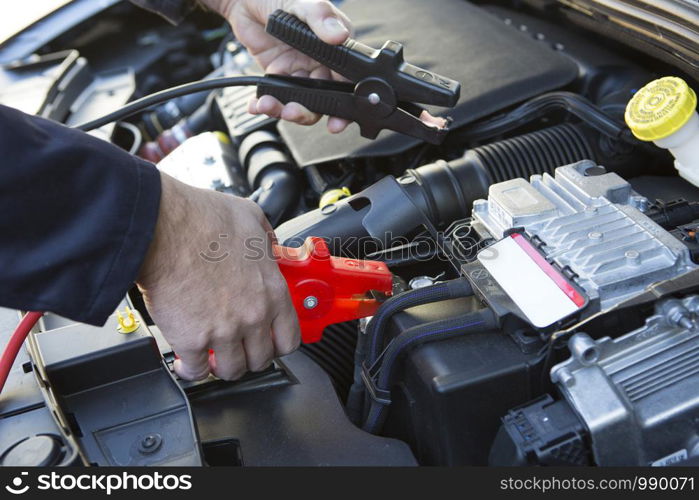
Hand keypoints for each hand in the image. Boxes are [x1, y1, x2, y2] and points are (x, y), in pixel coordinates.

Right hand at [137, 172, 299, 380]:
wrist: (163, 227)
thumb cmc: (201, 219)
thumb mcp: (250, 217)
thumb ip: (266, 237)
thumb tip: (268, 244)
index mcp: (271, 290)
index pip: (290, 338)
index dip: (279, 344)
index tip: (268, 342)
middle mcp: (253, 315)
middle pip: (261, 359)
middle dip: (249, 356)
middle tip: (237, 348)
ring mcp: (224, 331)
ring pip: (232, 370)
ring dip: (222, 366)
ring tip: (213, 356)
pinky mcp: (192, 340)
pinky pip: (196, 371)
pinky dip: (191, 370)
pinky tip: (186, 360)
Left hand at [202, 0, 352, 132]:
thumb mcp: (304, 3)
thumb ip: (321, 18)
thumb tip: (339, 35)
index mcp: (336, 49)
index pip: (346, 82)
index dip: (344, 105)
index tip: (337, 121)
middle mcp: (321, 64)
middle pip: (322, 101)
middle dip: (307, 111)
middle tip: (293, 111)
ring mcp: (300, 72)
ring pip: (299, 102)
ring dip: (284, 109)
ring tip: (268, 105)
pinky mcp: (279, 76)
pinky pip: (276, 97)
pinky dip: (265, 104)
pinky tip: (257, 104)